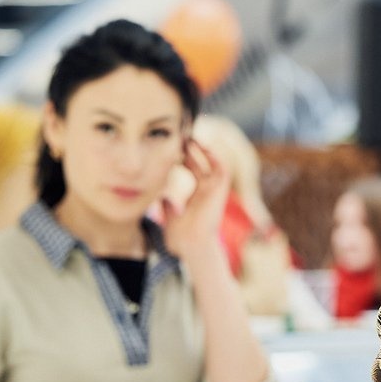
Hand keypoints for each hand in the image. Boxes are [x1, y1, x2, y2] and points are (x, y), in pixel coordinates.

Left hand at [162, 138, 229, 259]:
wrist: (191, 246)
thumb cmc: (181, 237)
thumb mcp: (168, 215)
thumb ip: (165, 204)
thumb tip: (158, 195)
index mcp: (197, 195)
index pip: (192, 169)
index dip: (183, 156)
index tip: (171, 146)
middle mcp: (207, 190)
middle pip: (201, 162)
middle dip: (191, 149)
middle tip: (180, 135)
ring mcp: (214, 191)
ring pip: (212, 163)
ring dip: (204, 150)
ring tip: (191, 137)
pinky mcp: (220, 192)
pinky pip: (222, 169)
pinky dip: (216, 157)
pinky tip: (204, 147)